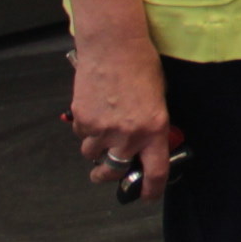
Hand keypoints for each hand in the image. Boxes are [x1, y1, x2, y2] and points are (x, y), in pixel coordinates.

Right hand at [66, 34, 181, 201]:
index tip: (146, 195)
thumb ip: (152, 124)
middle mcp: (128, 135)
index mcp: (154, 129)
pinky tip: (93, 110)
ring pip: (92, 154)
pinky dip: (85, 129)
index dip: (150, 190)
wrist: (114, 46)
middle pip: (114, 171)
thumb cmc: (141, 65)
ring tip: (101, 127)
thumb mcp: (159, 98)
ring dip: (95, 148)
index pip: (155, 172)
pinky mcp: (83, 120)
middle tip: (104, 173)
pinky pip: (81, 134)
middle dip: (107, 175)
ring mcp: (103, 129)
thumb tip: (145, 143)